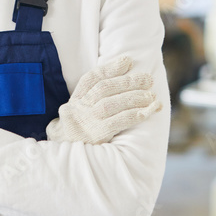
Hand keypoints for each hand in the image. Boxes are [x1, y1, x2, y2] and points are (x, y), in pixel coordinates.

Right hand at [47, 55, 161, 143]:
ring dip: (134, 97)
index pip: (91, 79)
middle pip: (104, 89)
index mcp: (75, 100)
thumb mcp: (79, 110)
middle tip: (148, 78)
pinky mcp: (97, 135)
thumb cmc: (80, 130)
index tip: (128, 60)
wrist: (64, 155)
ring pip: (111, 104)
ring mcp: (87, 122)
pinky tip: (149, 111)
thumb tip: (122, 76)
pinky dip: (136, 114)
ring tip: (151, 95)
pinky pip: (119, 122)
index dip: (110, 68)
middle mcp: (79, 108)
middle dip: (128, 81)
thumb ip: (93, 96)